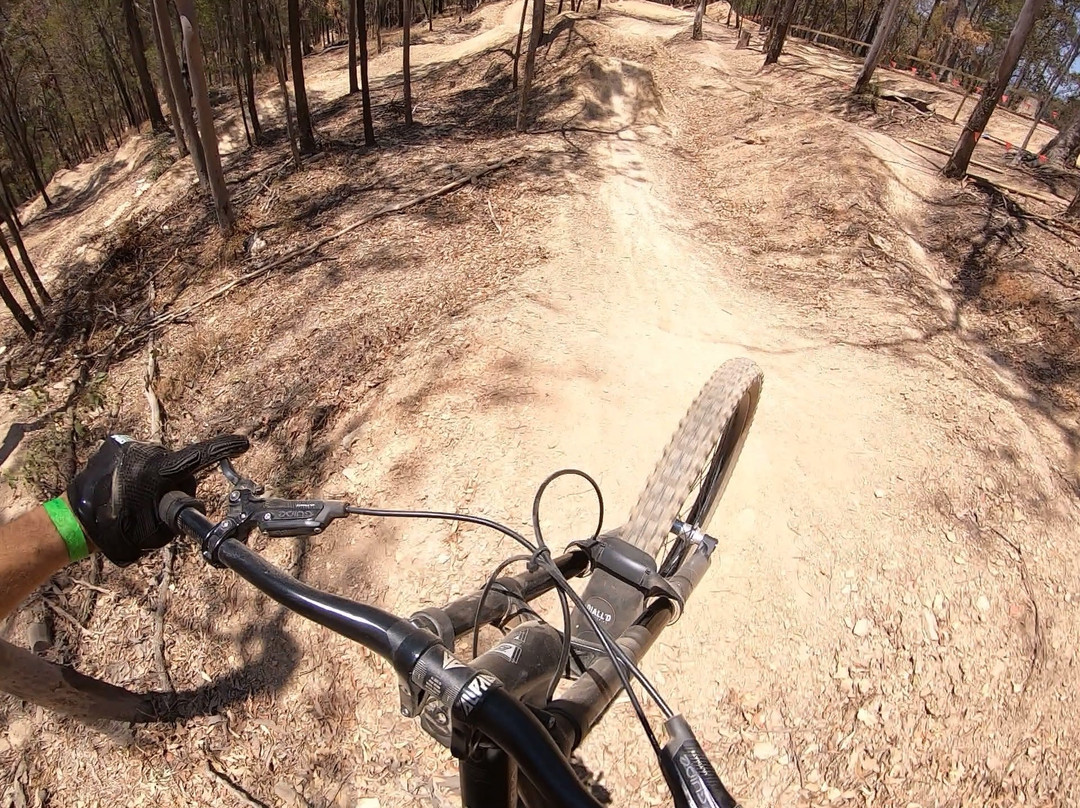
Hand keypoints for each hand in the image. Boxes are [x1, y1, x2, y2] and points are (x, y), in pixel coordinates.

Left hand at [67, 435, 249, 565]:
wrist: (72, 523)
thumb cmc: (113, 532)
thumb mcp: (154, 535)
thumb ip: (178, 519)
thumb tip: (192, 506)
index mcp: (157, 472)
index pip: (199, 457)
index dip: (224, 449)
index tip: (243, 443)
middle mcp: (146, 453)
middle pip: (179, 466)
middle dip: (177, 484)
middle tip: (159, 507)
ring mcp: (129, 447)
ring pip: (158, 462)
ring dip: (155, 479)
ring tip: (135, 502)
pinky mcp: (114, 446)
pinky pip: (138, 458)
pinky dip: (137, 473)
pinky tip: (123, 491)